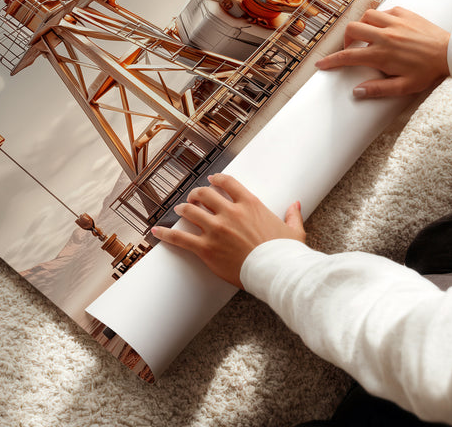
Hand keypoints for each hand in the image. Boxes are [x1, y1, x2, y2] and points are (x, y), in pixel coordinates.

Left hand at [152, 174, 304, 288]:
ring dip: (183, 209)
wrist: (276, 272)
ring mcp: (216, 229)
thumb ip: (292, 215)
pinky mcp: (206, 248)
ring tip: (179, 209)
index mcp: (250, 204)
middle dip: (196, 194)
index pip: (227, 183)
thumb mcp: (293, 231)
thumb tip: (296, 204)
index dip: (216, 180)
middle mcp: (230, 212)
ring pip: (191, 211)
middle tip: (193, 197)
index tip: (211, 180)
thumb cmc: (285, 253)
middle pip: (204, 194)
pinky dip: (166, 233)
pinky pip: (180, 238)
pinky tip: (156, 231)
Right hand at [315, 6, 449, 97]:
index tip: (321, 64)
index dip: (331, 61)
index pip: (348, 56)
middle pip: (352, 30)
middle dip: (346, 39)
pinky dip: (380, 18)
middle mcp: (384, 35)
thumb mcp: (404, 87)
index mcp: (382, 54)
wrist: (451, 53)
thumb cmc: (428, 72)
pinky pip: (384, 11)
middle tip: (352, 49)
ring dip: (362, 26)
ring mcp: (394, 22)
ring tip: (367, 36)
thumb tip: (356, 92)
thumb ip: (379, 89)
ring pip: (366, 16)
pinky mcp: (405, 13)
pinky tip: (386, 28)